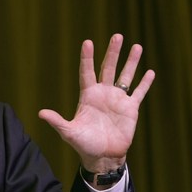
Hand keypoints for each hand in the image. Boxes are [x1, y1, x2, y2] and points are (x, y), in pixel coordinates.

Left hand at [38, 34, 154, 175]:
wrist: (103, 156)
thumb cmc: (84, 144)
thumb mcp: (69, 132)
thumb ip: (57, 121)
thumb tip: (40, 113)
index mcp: (88, 96)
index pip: (86, 72)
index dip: (87, 58)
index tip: (88, 42)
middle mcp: (103, 94)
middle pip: (108, 68)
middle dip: (113, 52)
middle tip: (117, 36)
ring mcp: (117, 100)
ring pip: (125, 76)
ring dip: (131, 62)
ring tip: (136, 46)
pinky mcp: (130, 109)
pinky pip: (139, 92)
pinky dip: (145, 83)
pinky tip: (150, 71)